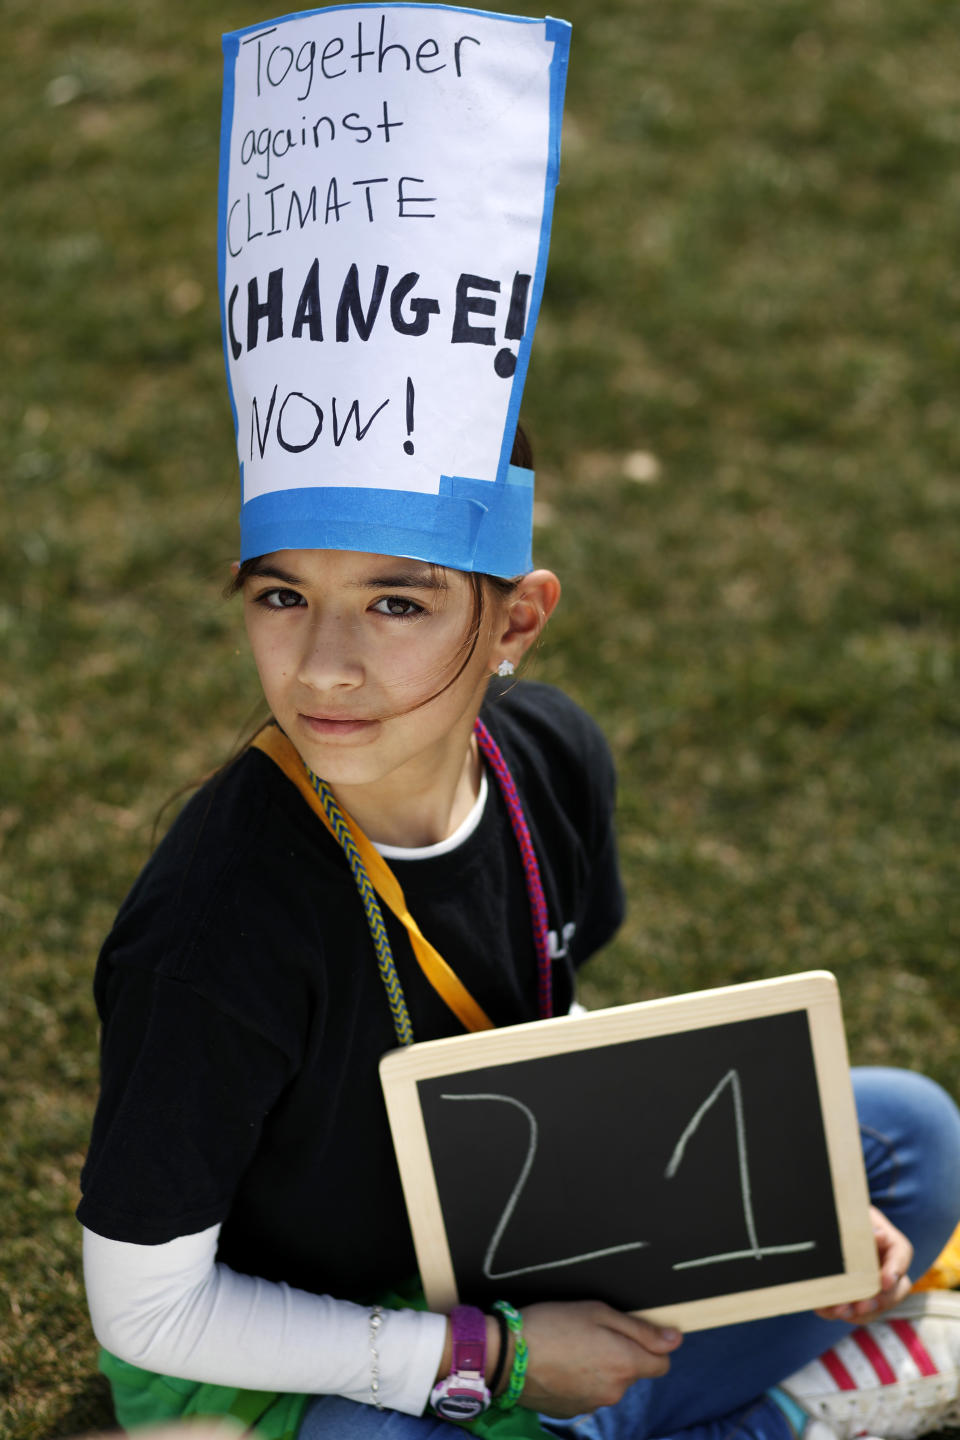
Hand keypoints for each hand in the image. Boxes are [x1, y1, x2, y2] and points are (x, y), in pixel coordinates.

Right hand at [517, 1300, 682, 1416]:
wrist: (508, 1355)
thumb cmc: (553, 1324)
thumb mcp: (598, 1311)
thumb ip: (640, 1329)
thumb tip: (675, 1340)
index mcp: (625, 1363)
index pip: (662, 1363)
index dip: (651, 1346)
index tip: (632, 1332)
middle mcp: (614, 1390)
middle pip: (633, 1373)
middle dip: (620, 1354)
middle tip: (591, 1332)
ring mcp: (593, 1404)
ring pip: (609, 1383)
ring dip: (600, 1368)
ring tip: (570, 1347)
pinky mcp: (573, 1412)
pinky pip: (589, 1394)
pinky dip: (581, 1381)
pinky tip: (561, 1364)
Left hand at [816, 1205, 912, 1322]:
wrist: (826, 1221)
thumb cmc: (842, 1214)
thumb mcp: (851, 1212)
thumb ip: (863, 1223)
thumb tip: (877, 1236)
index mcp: (889, 1241)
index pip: (901, 1254)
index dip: (896, 1269)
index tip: (885, 1281)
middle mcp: (886, 1267)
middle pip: (897, 1290)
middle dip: (880, 1301)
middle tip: (861, 1305)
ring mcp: (873, 1285)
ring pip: (876, 1307)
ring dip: (859, 1313)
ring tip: (838, 1311)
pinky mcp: (854, 1296)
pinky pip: (853, 1311)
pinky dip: (839, 1312)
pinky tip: (824, 1308)